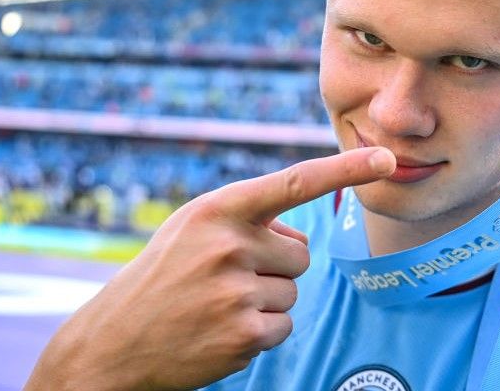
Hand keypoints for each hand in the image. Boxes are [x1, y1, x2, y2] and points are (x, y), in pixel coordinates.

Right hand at [25, 147, 395, 390]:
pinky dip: (261, 332)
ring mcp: (236, 291)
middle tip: (225, 279)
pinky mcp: (244, 334)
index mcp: (219, 209)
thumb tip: (303, 233)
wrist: (112, 342)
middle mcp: (229, 245)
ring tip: (216, 305)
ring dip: (265, 301)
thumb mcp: (193, 228)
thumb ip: (247, 218)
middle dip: (275, 267)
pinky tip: (221, 331)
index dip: (345, 169)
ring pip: (293, 291)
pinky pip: (285, 325)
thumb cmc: (163, 276)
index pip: (294, 183)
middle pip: (302, 252)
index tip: (386, 157)